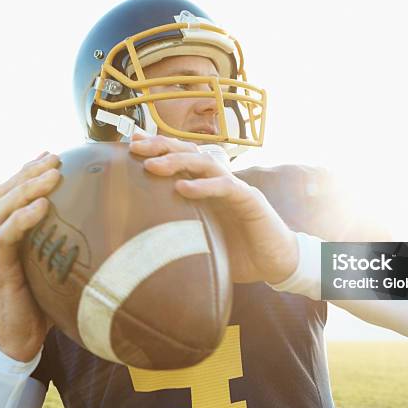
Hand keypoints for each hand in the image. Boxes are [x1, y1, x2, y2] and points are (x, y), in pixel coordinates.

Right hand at [0, 151, 60, 361]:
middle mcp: (0, 237)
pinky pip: (6, 237)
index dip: (29, 170)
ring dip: (27, 187)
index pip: (14, 193)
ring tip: (51, 174)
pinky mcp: (0, 270)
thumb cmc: (44, 299)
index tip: (53, 154)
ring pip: (2, 208)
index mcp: (12, 233)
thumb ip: (68, 243)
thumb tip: (105, 227)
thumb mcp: (56, 264)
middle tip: (54, 157)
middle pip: (5, 192)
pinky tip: (42, 206)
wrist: (19, 338)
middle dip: (29, 171)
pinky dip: (23, 218)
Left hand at [129, 135, 298, 283]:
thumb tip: (142, 245)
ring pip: (206, 163)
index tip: (132, 144)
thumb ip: (179, 234)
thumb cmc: (238, 252)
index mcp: (207, 188)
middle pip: (190, 153)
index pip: (182, 159)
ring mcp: (236, 189)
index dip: (159, 148)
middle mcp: (220, 182)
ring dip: (178, 161)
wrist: (275, 263)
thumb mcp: (201, 240)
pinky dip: (204, 186)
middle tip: (135, 147)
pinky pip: (226, 187)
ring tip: (153, 166)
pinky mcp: (250, 201)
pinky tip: (183, 188)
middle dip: (162, 146)